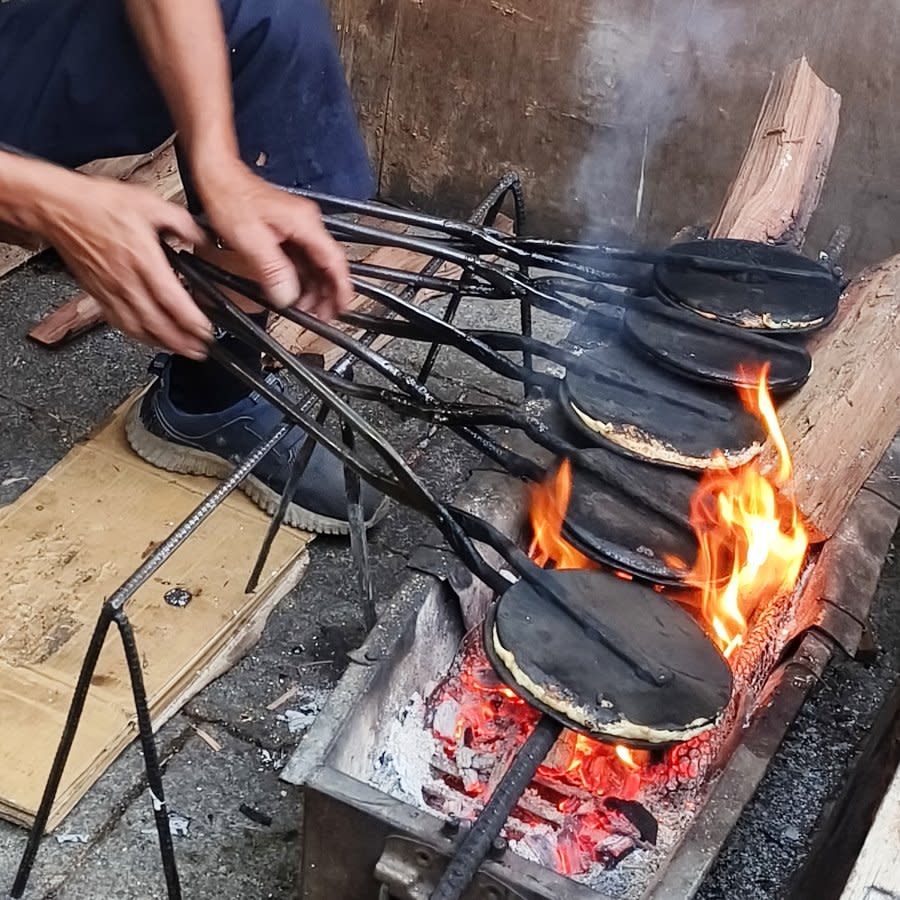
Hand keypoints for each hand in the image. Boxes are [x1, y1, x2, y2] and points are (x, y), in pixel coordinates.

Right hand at [37, 171, 210, 358]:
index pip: (171, 299)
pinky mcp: (97, 294)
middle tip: (200, 350)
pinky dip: (137, 335)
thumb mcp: (148, 203)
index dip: (190, 320)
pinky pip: (119, 322)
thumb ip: (181, 221)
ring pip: (137, 328)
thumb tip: (202, 236)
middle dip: (181, 342)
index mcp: (142, 258)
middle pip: (156, 322)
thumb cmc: (96, 204)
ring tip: (180, 349)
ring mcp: (109, 290)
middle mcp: (125, 280)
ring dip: (160, 344)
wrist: (57, 208)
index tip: (205, 331)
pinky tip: (148, 338)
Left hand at [194, 162, 351, 319]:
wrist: (219, 175)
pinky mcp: (288, 231)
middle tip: (325, 315)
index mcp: (304, 224)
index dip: (341, 287)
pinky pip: (304, 259)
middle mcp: (307, 224)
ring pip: (317, 264)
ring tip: (309, 309)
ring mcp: (298, 227)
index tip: (343, 306)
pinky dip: (304, 278)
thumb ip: (272, 270)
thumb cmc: (231, 197)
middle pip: (329, 265)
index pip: (334, 260)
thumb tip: (287, 296)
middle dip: (329, 293)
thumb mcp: (250, 239)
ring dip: (315, 288)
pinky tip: (296, 292)